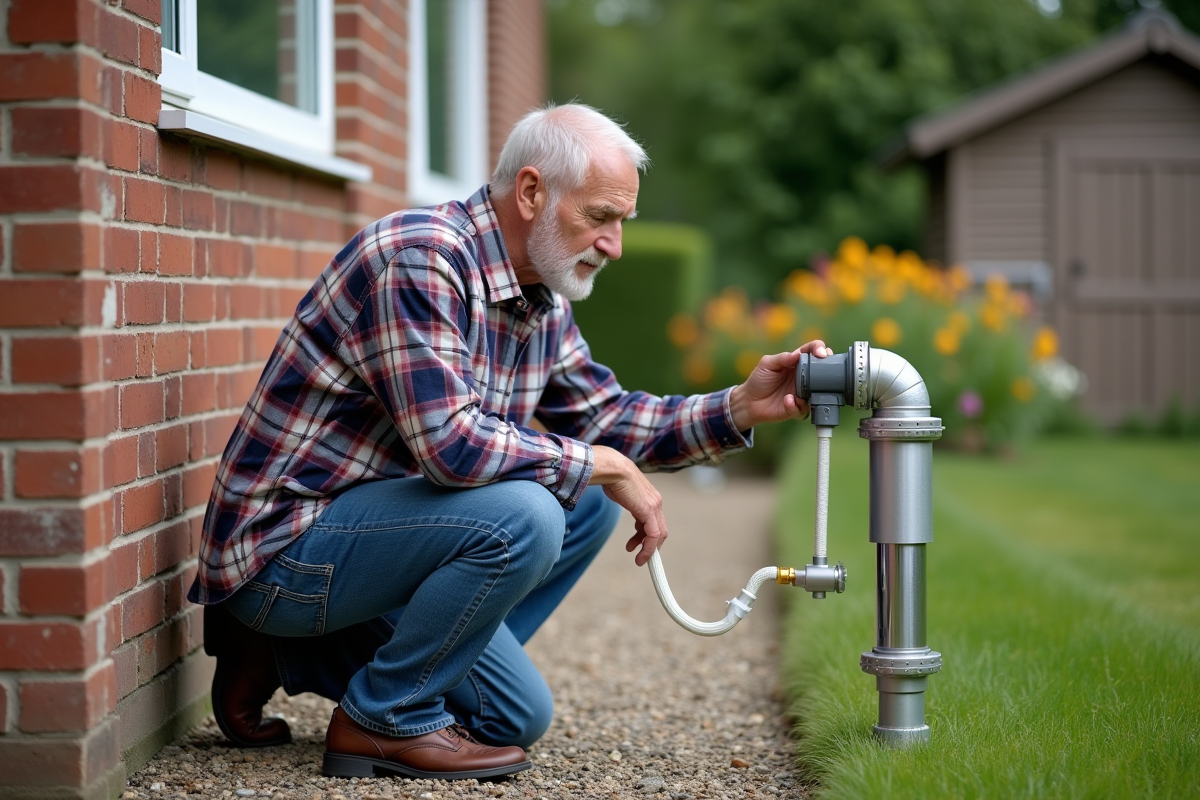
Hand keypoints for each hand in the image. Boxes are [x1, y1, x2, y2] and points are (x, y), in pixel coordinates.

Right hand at [588, 445, 666, 566]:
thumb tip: (620, 496)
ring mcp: (654, 506)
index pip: (656, 521)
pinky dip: (648, 548)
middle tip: (642, 556)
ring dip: (648, 549)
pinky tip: (638, 554)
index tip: (639, 544)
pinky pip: (652, 535)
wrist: (613, 468)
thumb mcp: (623, 491)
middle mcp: (656, 502)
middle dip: (651, 545)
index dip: (649, 536)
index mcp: (651, 497)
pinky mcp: (649, 511)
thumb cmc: (613, 477)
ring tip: (639, 559)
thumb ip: (627, 498)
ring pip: (658, 535)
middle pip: (660, 530)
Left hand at [728, 340, 831, 430]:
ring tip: (800, 391)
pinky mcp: (797, 408)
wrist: (749, 401)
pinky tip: (787, 400)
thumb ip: (782, 358)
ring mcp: (802, 394)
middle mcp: (803, 378)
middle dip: (827, 368)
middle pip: (822, 371)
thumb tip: (798, 354)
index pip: (812, 352)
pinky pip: (803, 408)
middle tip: (823, 368)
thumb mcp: (767, 364)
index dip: (819, 349)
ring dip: (813, 390)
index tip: (821, 352)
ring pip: (818, 392)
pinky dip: (796, 405)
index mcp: (797, 363)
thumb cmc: (759, 380)